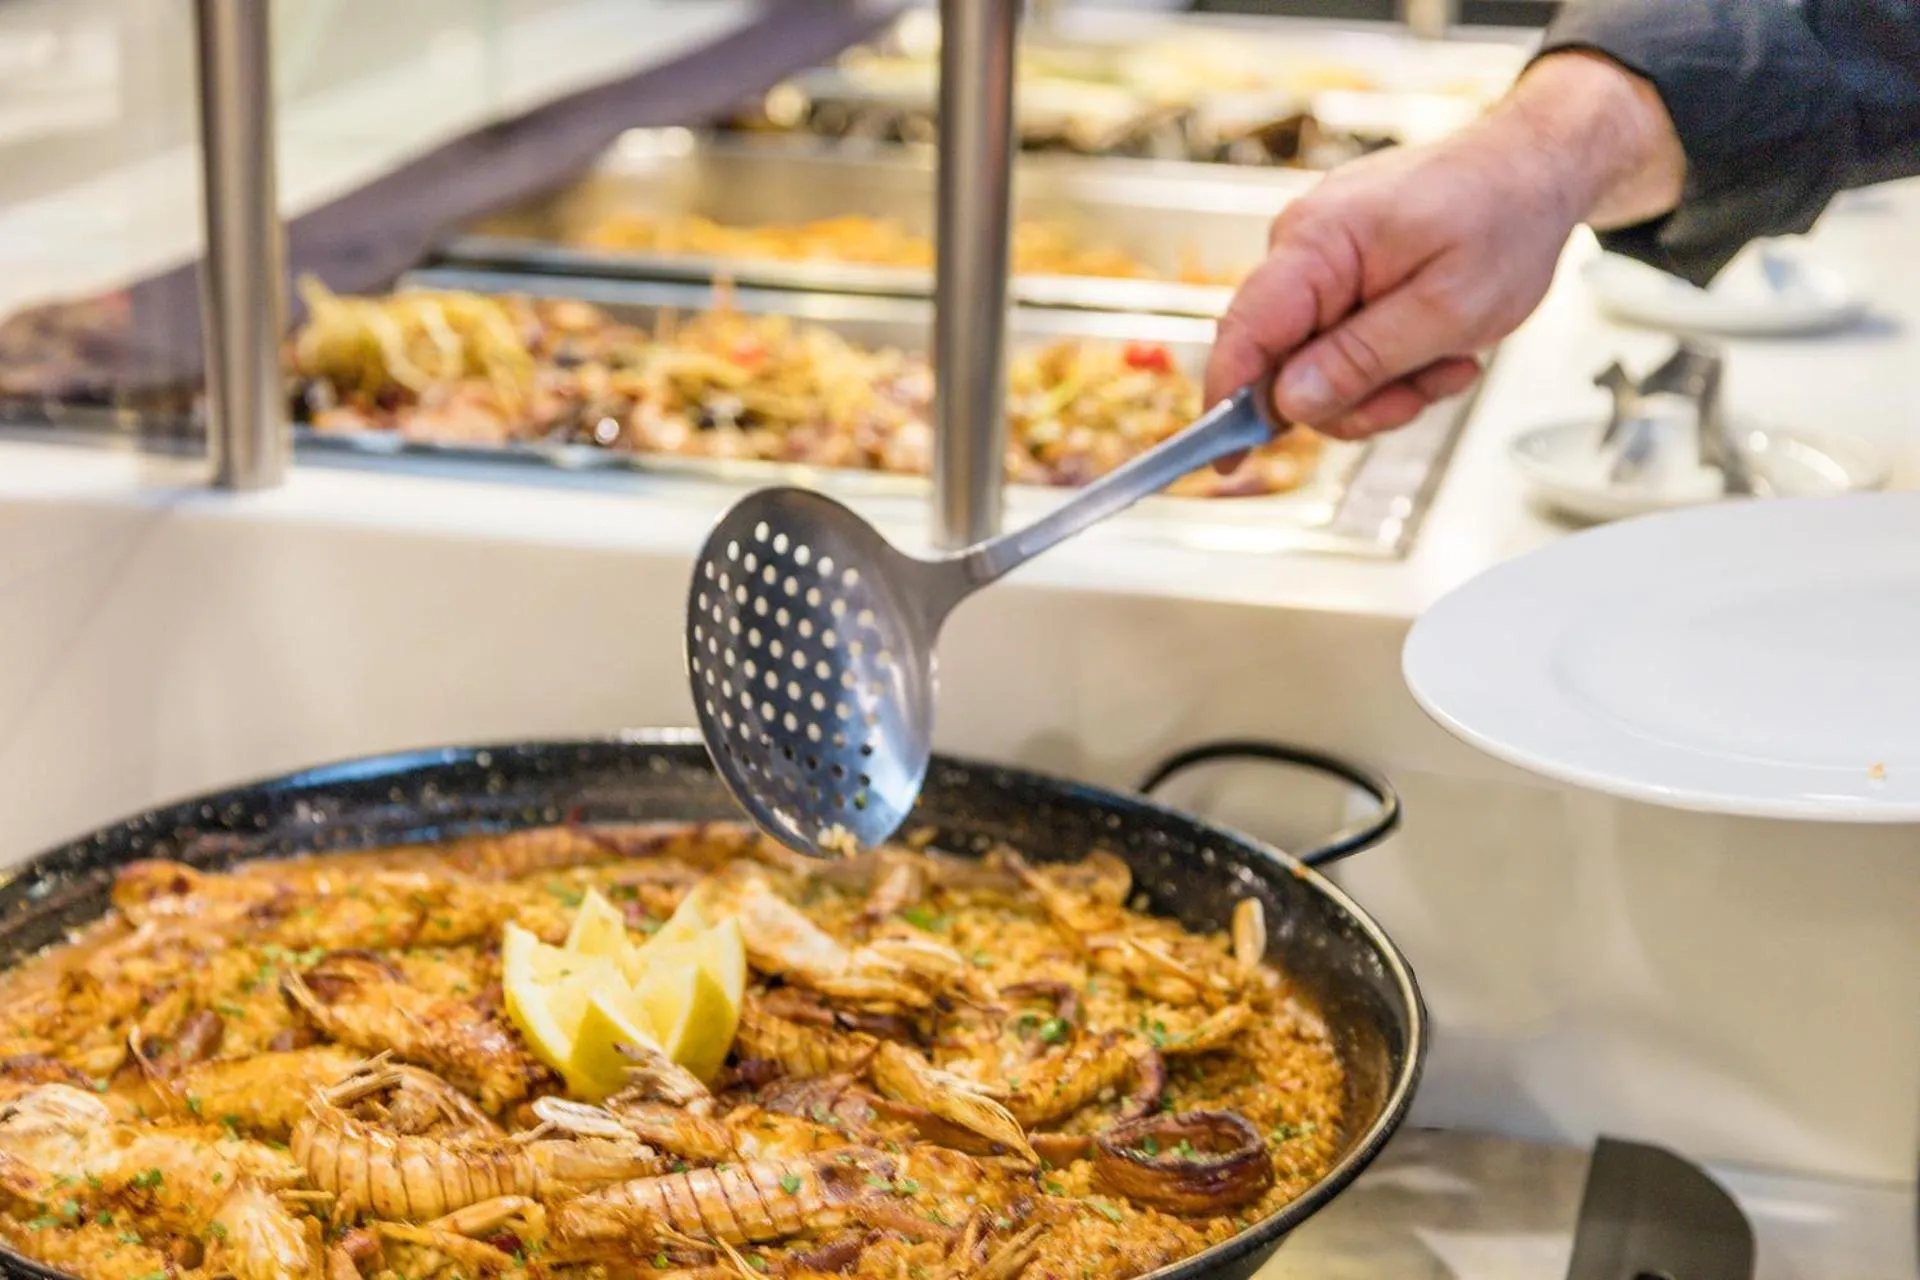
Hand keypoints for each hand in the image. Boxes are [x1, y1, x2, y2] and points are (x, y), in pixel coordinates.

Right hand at [1206, 52, 1686, 440]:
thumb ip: (1361, 360)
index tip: (1225, 460)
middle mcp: (1303, 244)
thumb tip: (1287, 403)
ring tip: (1447, 364)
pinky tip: (1439, 348)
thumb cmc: (1505, 220)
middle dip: (1350, 399)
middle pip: (1282, 362)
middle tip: (1417, 397)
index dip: (1227, 402)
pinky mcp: (1342, 270)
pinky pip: (1341, 340)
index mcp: (1318, 243)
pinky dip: (1389, 361)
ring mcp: (1321, 257)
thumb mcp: (1446, 311)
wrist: (1538, 167)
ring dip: (1382, 385)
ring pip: (1317, 363)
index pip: (1244, 332)